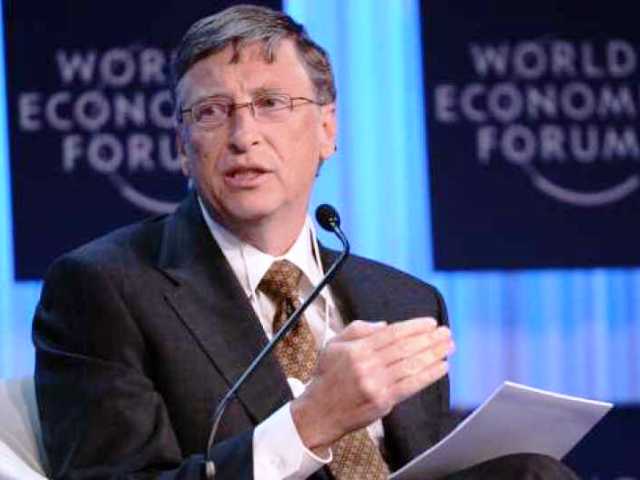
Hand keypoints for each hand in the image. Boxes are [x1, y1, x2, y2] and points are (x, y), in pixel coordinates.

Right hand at [290, 317, 453, 452]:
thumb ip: (358, 330)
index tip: (430, 323)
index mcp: (357, 349)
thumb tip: (385, 325)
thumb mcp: (333, 345)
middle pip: (405, 348)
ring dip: (433, 354)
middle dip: (428, 339)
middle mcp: (367, 365)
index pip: (391, 334)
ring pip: (411, 365)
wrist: (319, 411)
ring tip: (448, 347)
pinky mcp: (383, 401)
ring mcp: (376, 384)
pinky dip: (429, 375)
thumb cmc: (328, 377)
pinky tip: (441, 367)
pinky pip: (411, 385)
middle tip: (446, 332)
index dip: (414, 327)